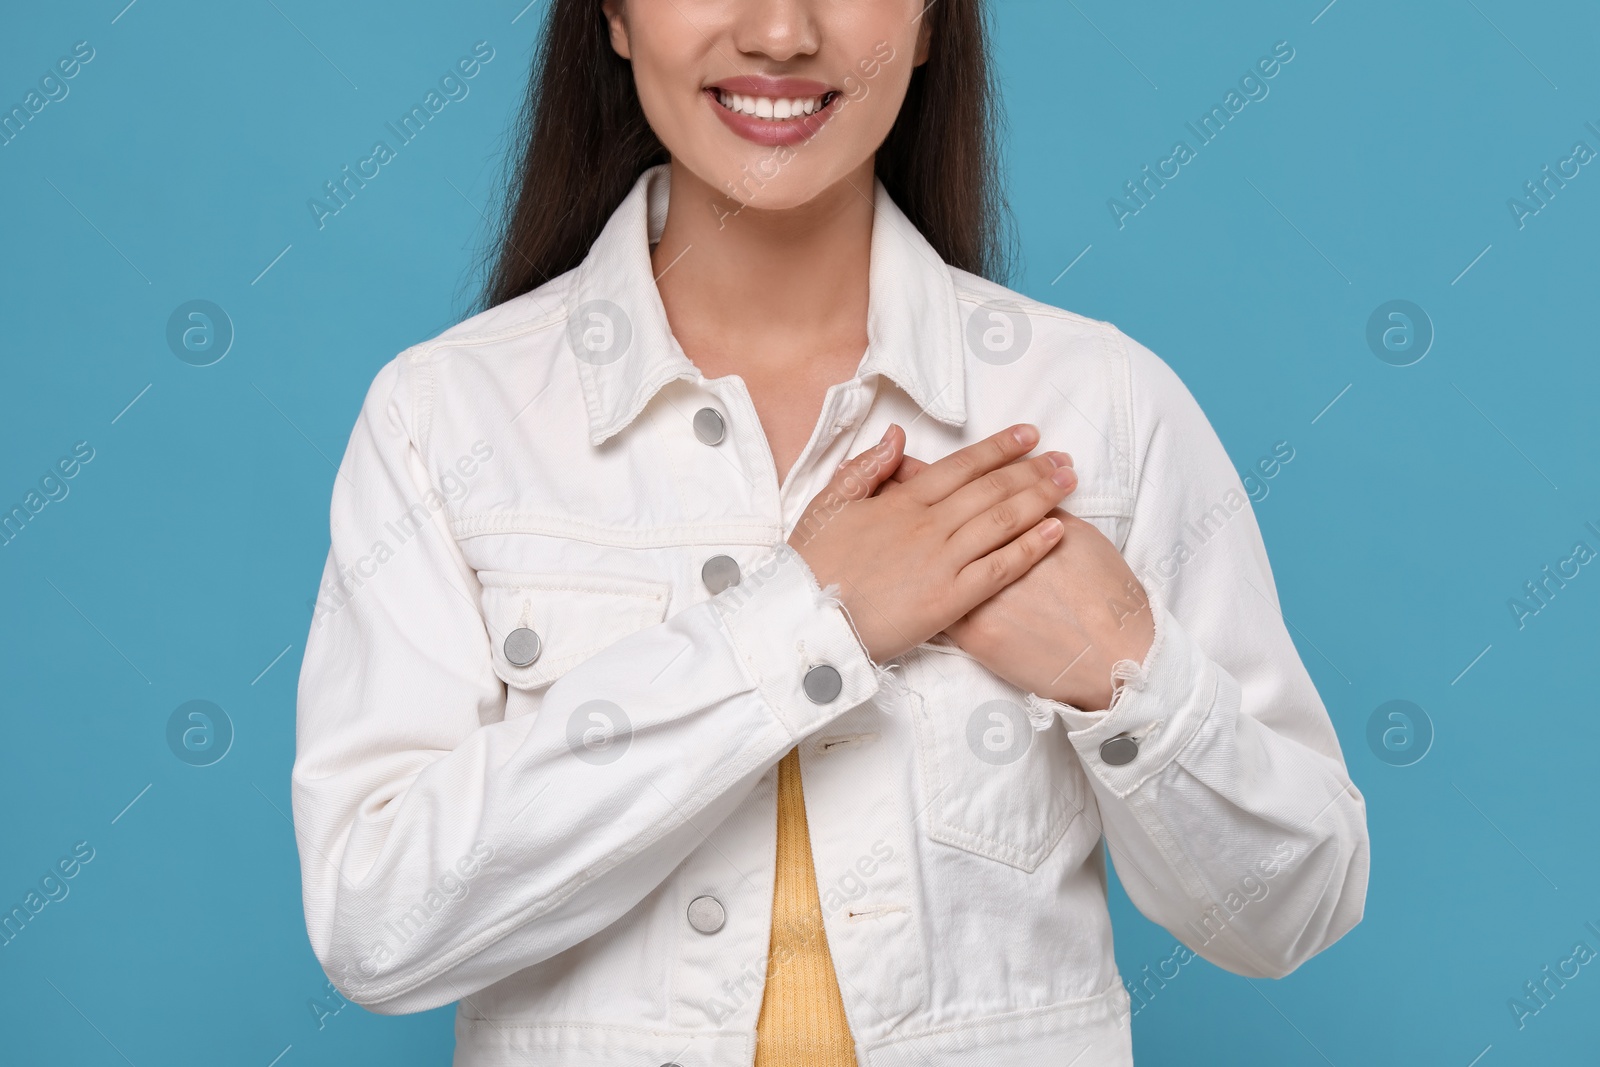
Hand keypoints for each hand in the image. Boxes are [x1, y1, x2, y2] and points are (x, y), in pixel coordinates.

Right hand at [787, 423, 1077, 663]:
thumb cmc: (811, 565)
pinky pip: (999, 568)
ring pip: (1001, 521)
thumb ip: (865, 469)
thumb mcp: (827, 505)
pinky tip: (1056, 531)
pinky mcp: (949, 599)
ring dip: (1040, 497)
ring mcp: (941, 561)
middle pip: (990, 488)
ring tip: (1068, 483)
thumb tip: (897, 437)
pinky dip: (1030, 547)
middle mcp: (927, 525)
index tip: (1028, 435)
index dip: (998, 448)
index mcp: (900, 501)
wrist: (803, 619)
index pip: (961, 466)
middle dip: (1032, 469)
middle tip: (1065, 457)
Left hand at [886, 454, 1154, 711]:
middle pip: (938, 521)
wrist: (1113, 656)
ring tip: (883, 521)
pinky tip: (898, 580)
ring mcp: (975, 596)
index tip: (917, 462)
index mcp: (1014, 527)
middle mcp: (987, 556)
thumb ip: (1046, 509)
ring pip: (927, 562)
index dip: (940, 476)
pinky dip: (914, 590)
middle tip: (889, 480)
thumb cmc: (1107, 595)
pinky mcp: (972, 634)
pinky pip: (933, 607)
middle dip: (909, 499)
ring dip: (903, 541)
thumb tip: (1024, 489)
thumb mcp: (1082, 537)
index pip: (968, 491)